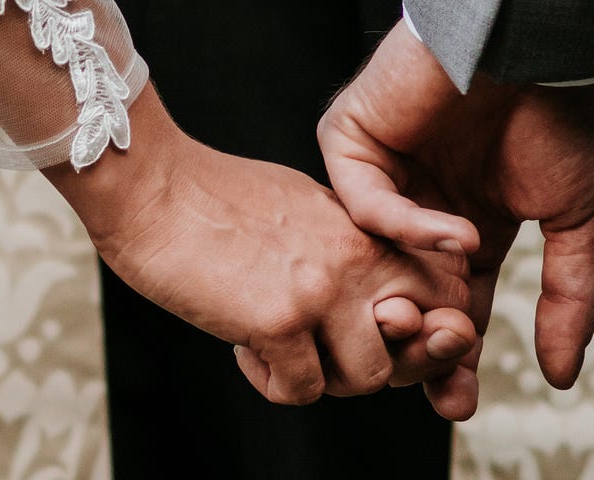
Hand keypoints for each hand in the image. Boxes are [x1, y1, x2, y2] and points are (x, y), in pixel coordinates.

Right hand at [46, 88, 476, 410]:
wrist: (149, 187)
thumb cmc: (209, 197)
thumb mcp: (302, 206)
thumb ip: (342, 245)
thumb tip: (362, 294)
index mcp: (366, 228)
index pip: (444, 290)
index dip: (424, 325)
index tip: (378, 332)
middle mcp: (356, 258)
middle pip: (421, 342)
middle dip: (383, 362)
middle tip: (329, 353)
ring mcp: (321, 290)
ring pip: (368, 378)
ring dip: (325, 380)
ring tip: (282, 351)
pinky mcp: (278, 321)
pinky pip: (303, 391)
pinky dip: (272, 383)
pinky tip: (243, 350)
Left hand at [317, 19, 593, 417]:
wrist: (546, 47)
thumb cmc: (570, 117)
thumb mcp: (583, 221)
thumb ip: (570, 299)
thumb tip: (560, 378)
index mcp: (467, 229)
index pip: (449, 308)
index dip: (453, 356)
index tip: (459, 401)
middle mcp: (416, 207)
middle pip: (399, 296)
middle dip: (418, 346)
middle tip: (442, 380)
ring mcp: (380, 174)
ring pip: (370, 260)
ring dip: (410, 297)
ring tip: (451, 316)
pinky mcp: (351, 141)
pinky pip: (363, 204)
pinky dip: (408, 229)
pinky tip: (461, 235)